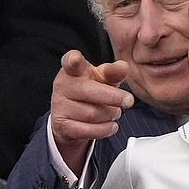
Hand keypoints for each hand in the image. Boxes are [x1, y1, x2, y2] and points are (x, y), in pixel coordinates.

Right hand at [51, 50, 133, 172]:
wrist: (74, 115)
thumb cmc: (92, 90)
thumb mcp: (103, 78)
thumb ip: (113, 72)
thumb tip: (123, 66)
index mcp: (73, 70)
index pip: (70, 62)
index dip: (73, 59)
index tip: (75, 58)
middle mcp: (62, 85)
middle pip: (90, 91)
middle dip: (114, 97)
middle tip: (129, 101)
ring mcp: (59, 105)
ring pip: (93, 113)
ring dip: (110, 114)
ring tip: (114, 112)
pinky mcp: (61, 125)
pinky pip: (88, 130)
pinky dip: (105, 129)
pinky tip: (111, 126)